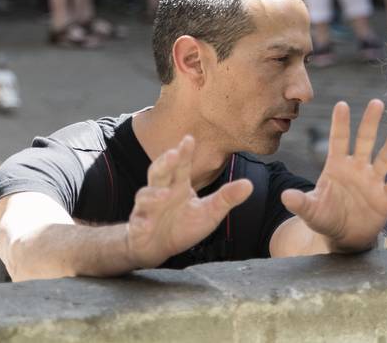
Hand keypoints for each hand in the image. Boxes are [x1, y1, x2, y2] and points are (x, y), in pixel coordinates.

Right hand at [126, 136, 252, 267]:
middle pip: (160, 173)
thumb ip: (226, 198)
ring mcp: (148, 208)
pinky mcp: (139, 225)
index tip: (189, 139)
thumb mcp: (209, 213)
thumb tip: (249, 185)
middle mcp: (161, 191)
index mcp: (178, 185)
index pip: (181, 165)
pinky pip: (138, 222)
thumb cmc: (183, 225)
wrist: (158, 247)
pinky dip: (140, 222)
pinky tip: (145, 224)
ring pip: (146, 195)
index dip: (184, 152)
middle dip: (165, 163)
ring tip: (164, 194)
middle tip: (173, 154)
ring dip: (153, 194)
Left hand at [281, 100, 386, 252]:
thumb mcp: (311, 212)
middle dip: (369, 123)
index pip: (339, 140)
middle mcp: (357, 169)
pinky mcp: (385, 197)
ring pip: (383, 160)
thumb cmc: (325, 218)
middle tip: (375, 102)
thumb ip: (300, 203)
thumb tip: (285, 196)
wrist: (345, 237)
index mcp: (337, 166)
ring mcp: (372, 182)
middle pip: (365, 141)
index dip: (340, 123)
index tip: (342, 104)